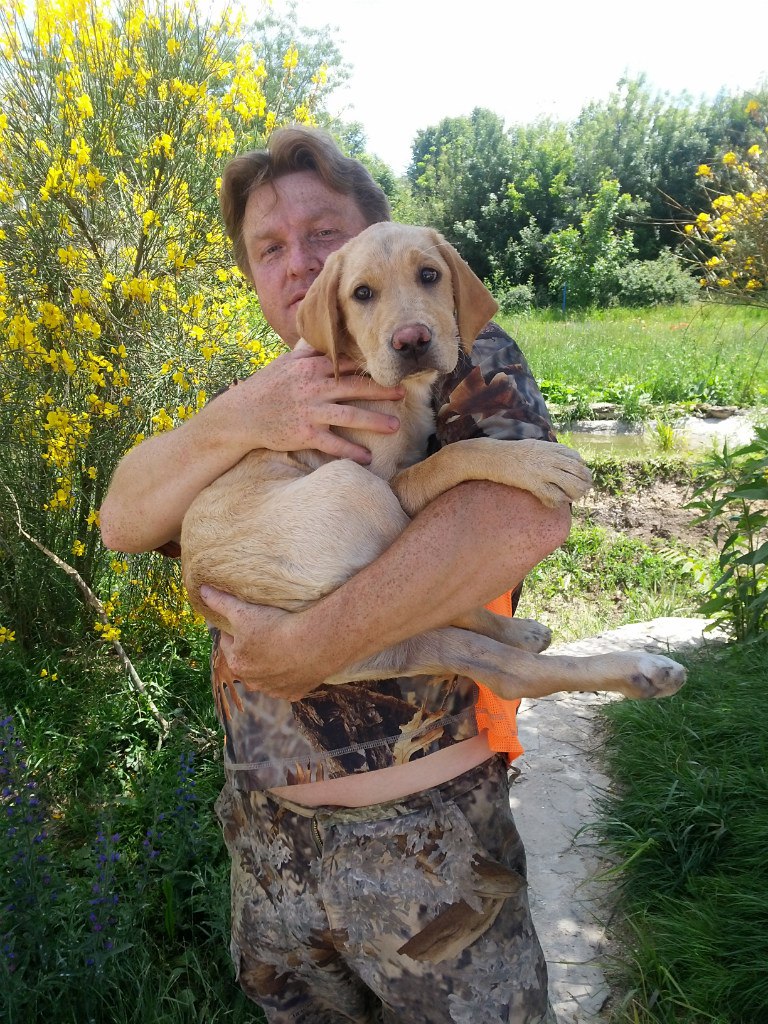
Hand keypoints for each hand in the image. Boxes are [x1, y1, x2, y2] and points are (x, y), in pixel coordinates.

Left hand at [200, 585, 327, 700]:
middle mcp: (251, 682)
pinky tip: (296, 662)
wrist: (314, 643)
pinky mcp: (293, 694)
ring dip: (269, 665)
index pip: (228, 642)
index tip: (249, 619)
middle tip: (267, 632)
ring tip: (282, 646)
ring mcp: (273, 690)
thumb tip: (202, 591)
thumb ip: (221, 602)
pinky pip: (287, 685)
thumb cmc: (276, 626)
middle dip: (252, 650)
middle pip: (247, 662)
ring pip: (266, 676)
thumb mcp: (244, 611)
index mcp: (236, 662)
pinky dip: (289, 676)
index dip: (237, 629)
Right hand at [219, 341, 404, 464]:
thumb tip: (327, 342)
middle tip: (403, 393)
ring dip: (374, 422)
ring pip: (349, 415)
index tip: (389, 368)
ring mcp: (309, 411)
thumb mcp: (286, 365)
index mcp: (310, 368)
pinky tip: (367, 458)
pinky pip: (332, 443)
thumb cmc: (266, 388)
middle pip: (354, 387)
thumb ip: (309, 355)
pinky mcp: (303, 433)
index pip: (345, 364)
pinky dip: (350, 451)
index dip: (369, 367)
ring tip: (395, 427)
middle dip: (381, 390)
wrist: (241, 414)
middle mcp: (313, 387)